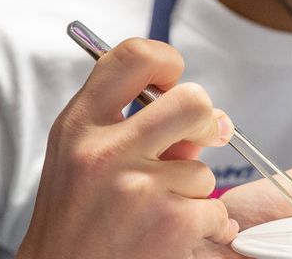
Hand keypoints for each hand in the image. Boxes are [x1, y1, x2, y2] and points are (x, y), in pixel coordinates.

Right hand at [16, 38, 237, 258]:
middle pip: (193, 100)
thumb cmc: (75, 217)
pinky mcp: (169, 224)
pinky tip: (173, 235)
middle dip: (205, 123)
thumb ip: (130, 125)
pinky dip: (206, 227)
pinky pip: (216, 210)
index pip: (134, 56)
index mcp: (81, 124)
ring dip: (193, 193)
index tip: (171, 85)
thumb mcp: (81, 156)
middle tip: (199, 140)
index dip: (166, 63)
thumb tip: (201, 115)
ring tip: (159, 211)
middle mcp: (106, 151)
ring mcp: (138, 188)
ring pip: (204, 170)